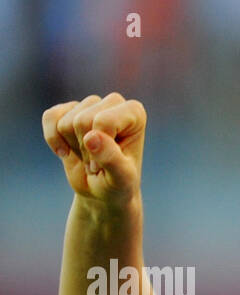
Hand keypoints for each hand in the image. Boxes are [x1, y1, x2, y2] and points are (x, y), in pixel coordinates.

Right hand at [42, 94, 145, 208]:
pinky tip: (67, 150)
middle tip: (98, 163)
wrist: (102, 191)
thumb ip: (111, 159)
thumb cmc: (117, 184)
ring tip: (89, 156)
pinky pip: (50, 117)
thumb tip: (91, 137)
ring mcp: (90, 104)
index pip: (103, 121)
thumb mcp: (120, 179)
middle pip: (81, 120)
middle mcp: (114, 102)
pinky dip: (53, 139)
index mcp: (134, 113)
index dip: (100, 149)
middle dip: (85, 149)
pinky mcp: (68, 109)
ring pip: (65, 122)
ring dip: (73, 147)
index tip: (108, 164)